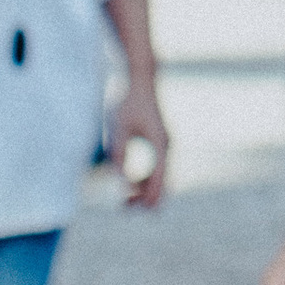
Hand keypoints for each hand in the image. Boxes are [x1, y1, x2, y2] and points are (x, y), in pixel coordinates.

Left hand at [108, 73, 169, 208]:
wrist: (138, 77)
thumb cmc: (127, 100)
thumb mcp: (118, 128)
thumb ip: (119, 155)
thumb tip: (119, 182)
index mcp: (160, 145)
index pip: (158, 182)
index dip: (145, 199)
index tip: (126, 208)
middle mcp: (166, 146)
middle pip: (163, 183)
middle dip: (145, 199)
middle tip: (124, 208)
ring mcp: (163, 143)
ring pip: (161, 177)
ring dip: (145, 190)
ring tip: (125, 200)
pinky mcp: (157, 139)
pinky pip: (157, 167)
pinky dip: (146, 179)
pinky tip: (130, 182)